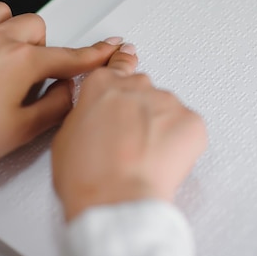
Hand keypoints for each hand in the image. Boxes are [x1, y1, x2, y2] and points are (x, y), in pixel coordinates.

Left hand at [0, 2, 121, 203]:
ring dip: (23, 37)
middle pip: (42, 31)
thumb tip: (67, 92)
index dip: (95, 53)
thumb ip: (56, 106)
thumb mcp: (22, 131)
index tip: (109, 47)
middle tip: (38, 80)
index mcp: (22, 63)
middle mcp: (0, 40)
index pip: (70, 56)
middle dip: (46, 52)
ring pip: (16, 18)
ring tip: (14, 66)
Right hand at [51, 44, 207, 221]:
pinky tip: (161, 160)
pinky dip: (179, 142)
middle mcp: (136, 86)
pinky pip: (187, 126)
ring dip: (158, 128)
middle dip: (138, 112)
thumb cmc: (87, 177)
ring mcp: (166, 101)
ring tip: (143, 158)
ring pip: (165, 110)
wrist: (117, 200)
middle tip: (129, 142)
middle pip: (142, 91)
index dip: (123, 62)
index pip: (117, 64)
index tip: (128, 55)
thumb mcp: (65, 137)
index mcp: (101, 86)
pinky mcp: (191, 121)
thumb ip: (85, 114)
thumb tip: (95, 117)